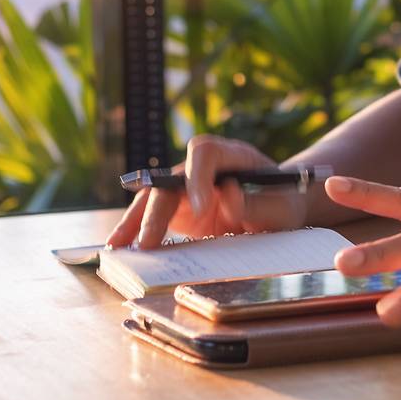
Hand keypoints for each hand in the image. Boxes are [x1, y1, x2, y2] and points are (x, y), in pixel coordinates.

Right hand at [104, 135, 308, 248]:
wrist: (279, 211)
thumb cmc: (283, 204)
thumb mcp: (281, 208)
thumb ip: (257, 204)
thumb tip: (227, 197)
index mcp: (232, 156)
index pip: (205, 153)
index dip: (198, 177)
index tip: (203, 206)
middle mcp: (202, 168)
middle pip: (171, 179)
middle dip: (158, 210)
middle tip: (150, 242)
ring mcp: (186, 188)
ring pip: (153, 197)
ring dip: (135, 220)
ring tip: (117, 245)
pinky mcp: (178, 210)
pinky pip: (152, 216)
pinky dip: (135, 230)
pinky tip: (119, 247)